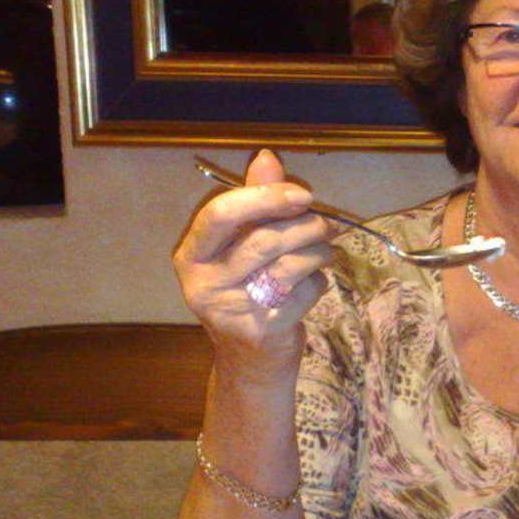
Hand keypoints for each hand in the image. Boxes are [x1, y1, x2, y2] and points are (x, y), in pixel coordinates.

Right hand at [173, 148, 339, 373]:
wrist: (250, 360)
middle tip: (327, 224)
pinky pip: (304, 292)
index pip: (221, 215)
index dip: (265, 198)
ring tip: (325, 250)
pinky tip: (312, 284)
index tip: (302, 194)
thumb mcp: (243, 245)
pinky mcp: (263, 330)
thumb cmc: (248, 290)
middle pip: (263, 240)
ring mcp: (231, 310)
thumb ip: (254, 203)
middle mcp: (202, 283)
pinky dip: (318, 283)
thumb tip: (266, 158)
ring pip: (289, 265)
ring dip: (318, 253)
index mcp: (191, 255)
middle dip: (305, 226)